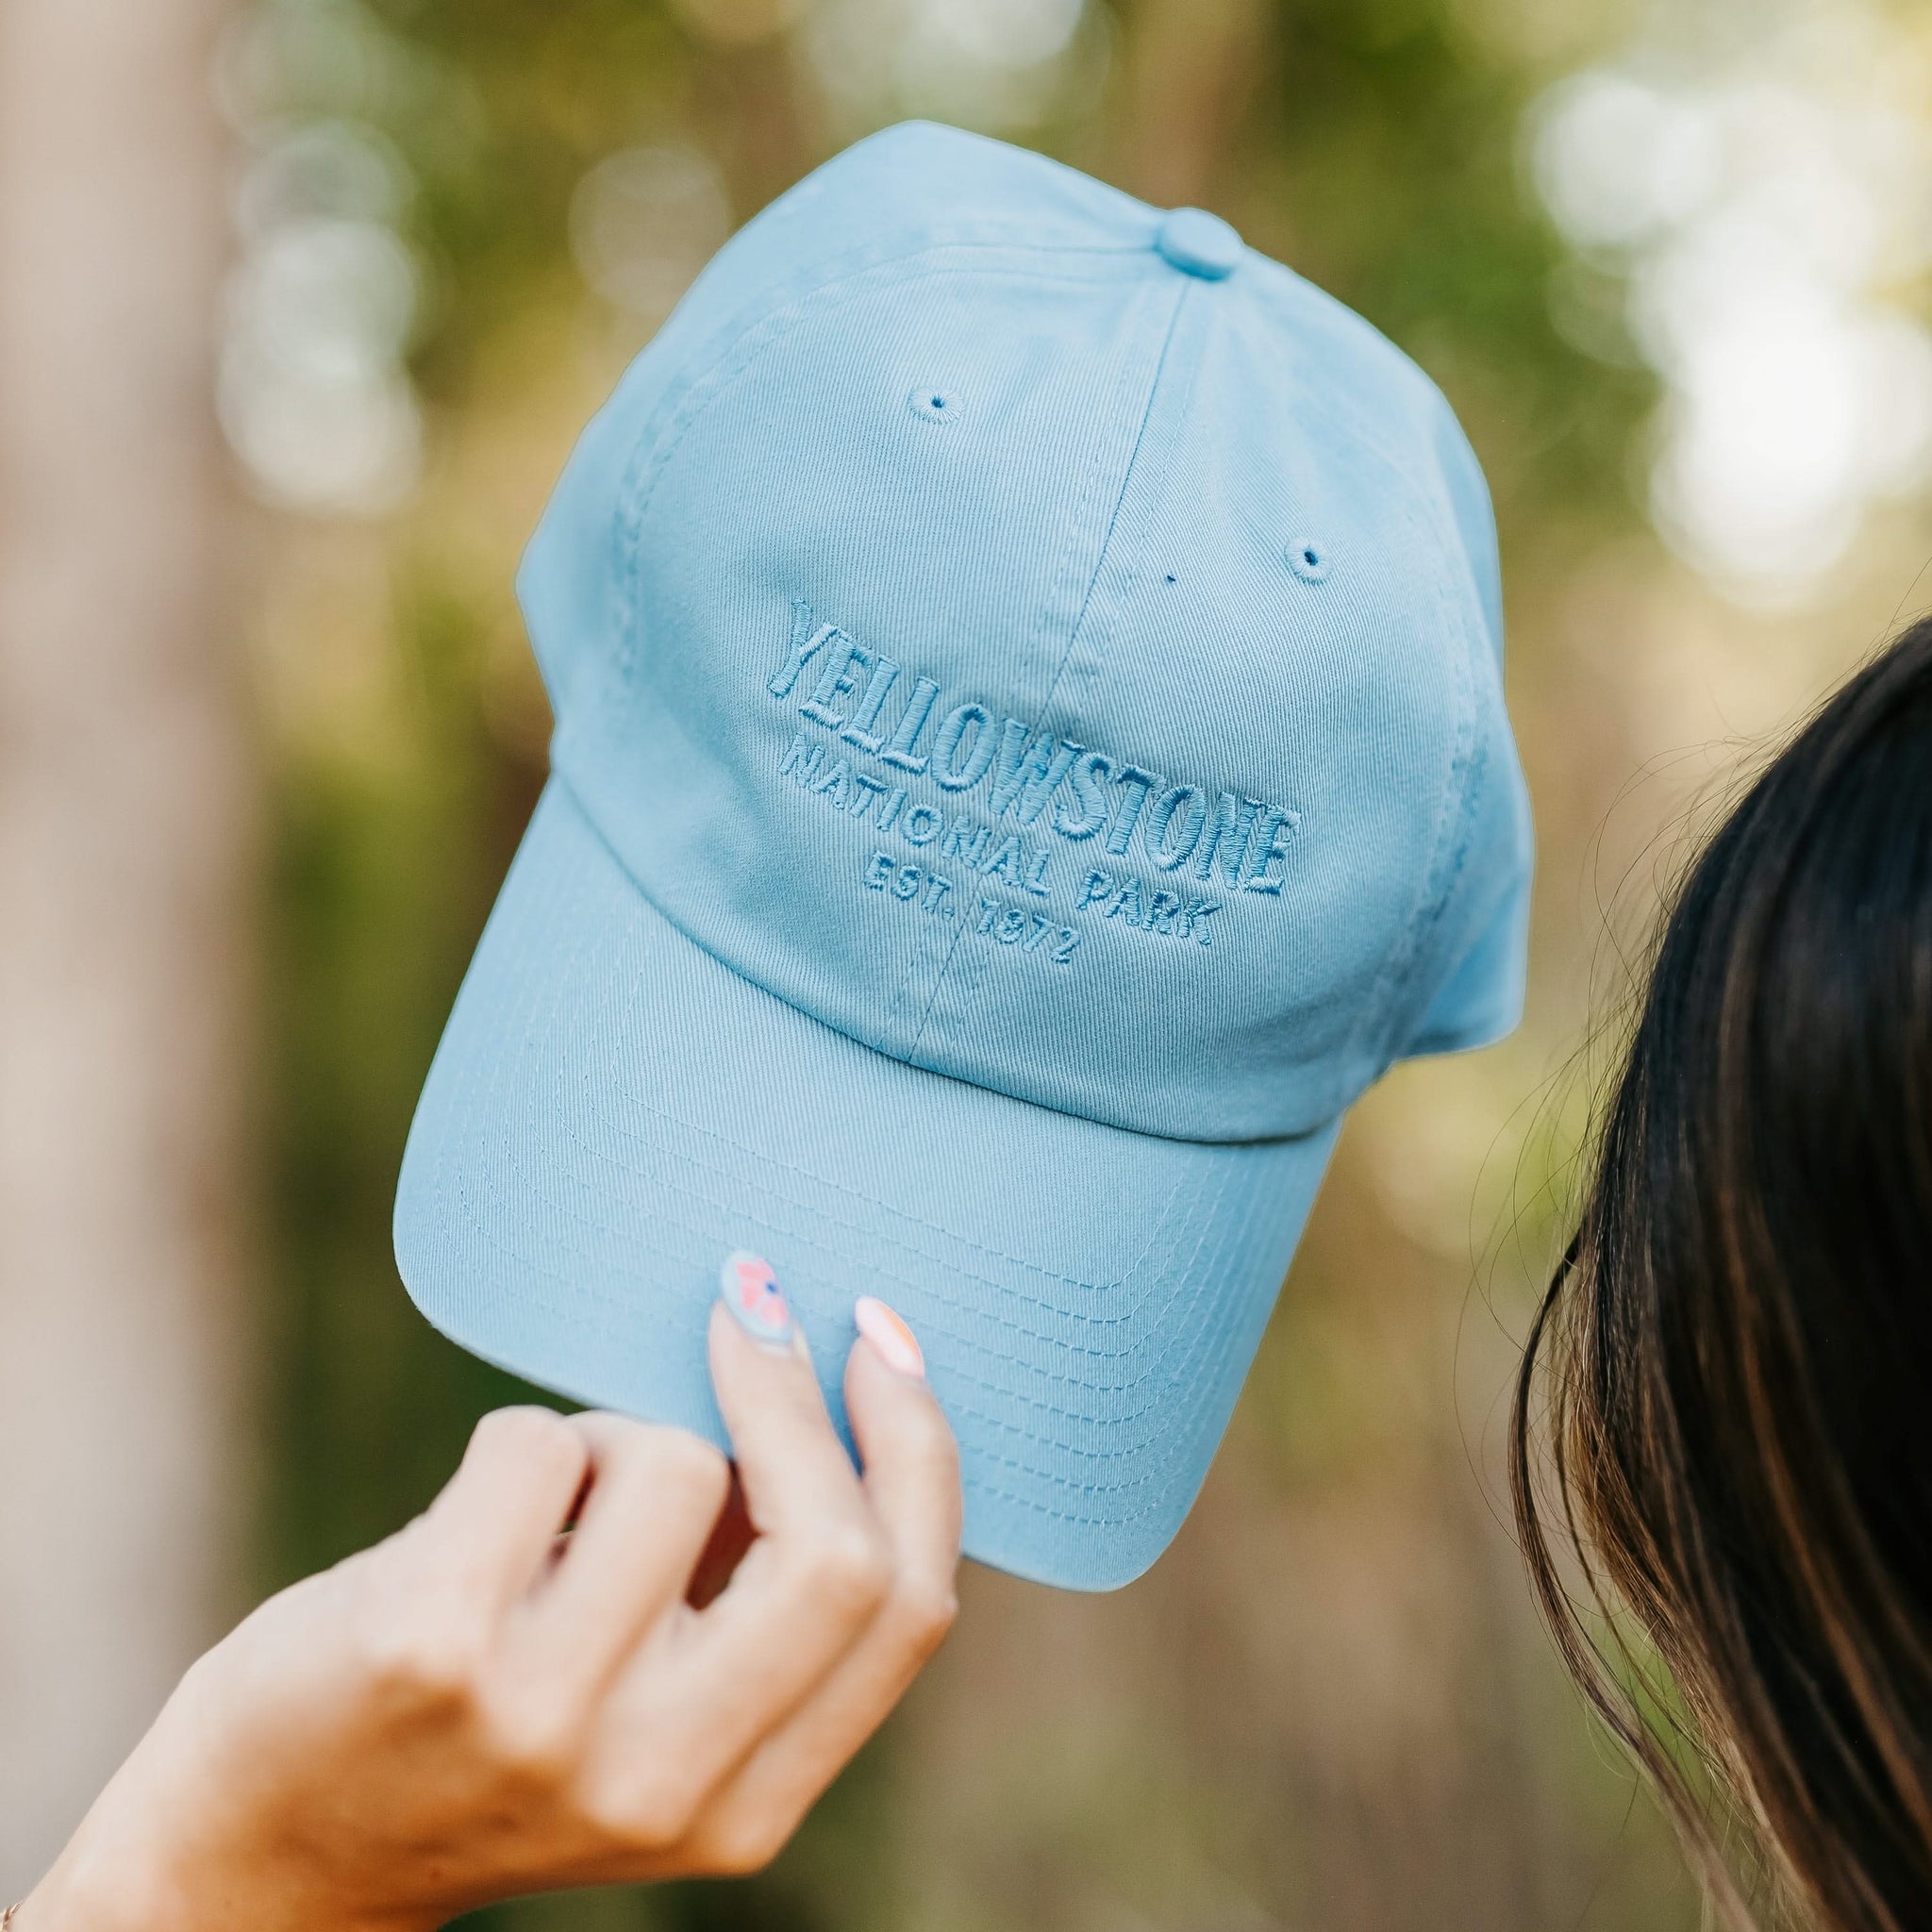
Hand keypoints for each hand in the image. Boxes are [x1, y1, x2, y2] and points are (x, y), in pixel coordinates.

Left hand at [19, 1292, 959, 1931]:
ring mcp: (543, 1717)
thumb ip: (751, 1613)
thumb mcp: (653, 1728)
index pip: (907, 1608)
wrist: (261, 1856)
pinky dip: (522, 1438)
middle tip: (752, 1309)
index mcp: (744, 1807)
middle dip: (798, 1396)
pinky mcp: (431, 1645)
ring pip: (673, 1465)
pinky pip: (539, 1440)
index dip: (918, 1453)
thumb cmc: (483, 1744)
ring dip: (619, 1428)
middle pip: (830, 1551)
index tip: (882, 1347)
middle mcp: (659, 1779)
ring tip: (556, 1488)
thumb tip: (832, 1395)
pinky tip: (477, 1511)